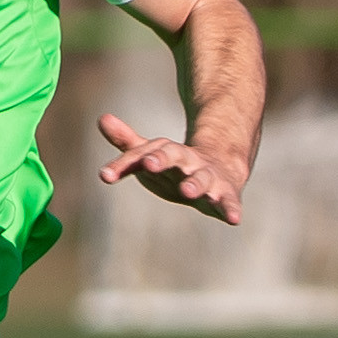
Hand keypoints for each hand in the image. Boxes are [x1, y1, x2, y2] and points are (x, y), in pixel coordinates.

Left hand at [96, 111, 246, 224]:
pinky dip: (232, 209)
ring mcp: (209, 177)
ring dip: (195, 184)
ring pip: (202, 178)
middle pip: (174, 156)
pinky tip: (234, 219)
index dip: (124, 164)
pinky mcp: (226, 194)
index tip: (105, 176)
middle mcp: (188, 162)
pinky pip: (230, 202)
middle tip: (149, 164)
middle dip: (162, 159)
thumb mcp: (151, 155)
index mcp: (168, 152)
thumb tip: (102, 118)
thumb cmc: (176, 165)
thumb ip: (127, 143)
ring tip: (187, 191)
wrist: (222, 166)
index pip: (143, 154)